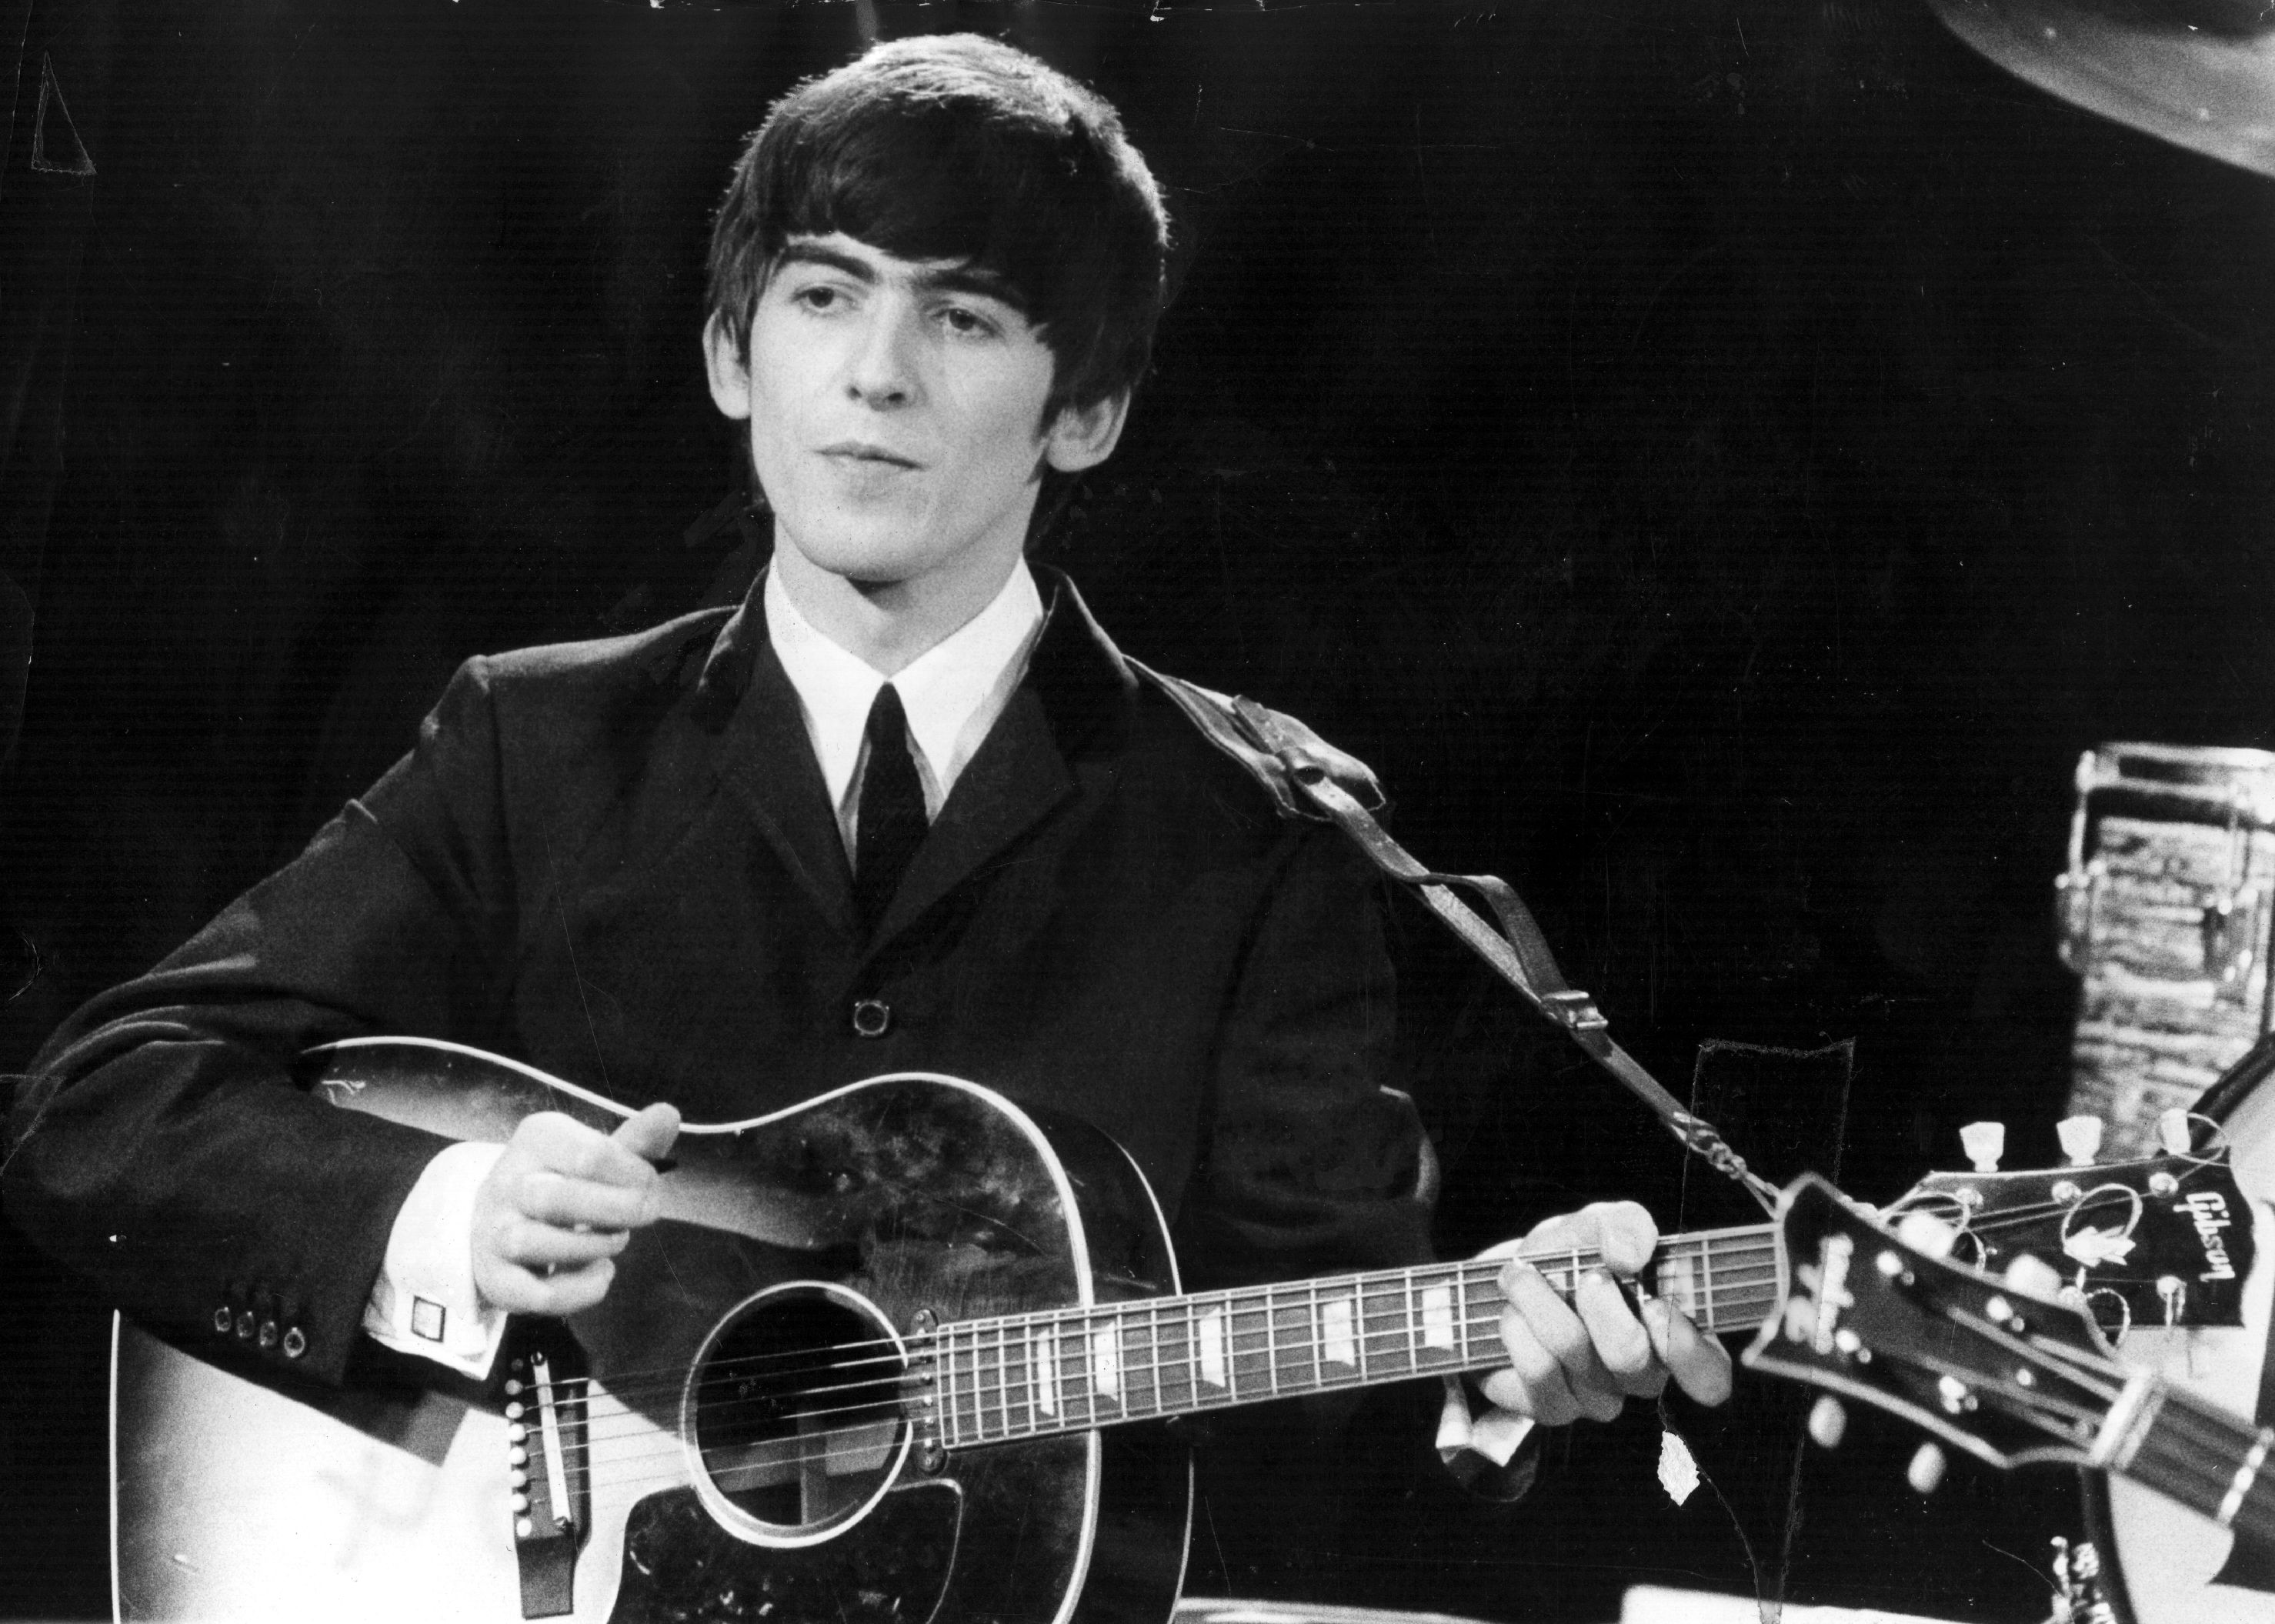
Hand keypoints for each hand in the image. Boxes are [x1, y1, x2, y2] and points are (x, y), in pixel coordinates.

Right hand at [470, 1103, 679, 1316]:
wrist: (499, 1219)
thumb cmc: (564, 1182)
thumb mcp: (597, 1154)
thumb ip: (636, 1142)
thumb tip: (669, 1114)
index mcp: (538, 1139)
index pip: (590, 1156)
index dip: (635, 1176)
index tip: (650, 1186)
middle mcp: (507, 1181)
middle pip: (558, 1199)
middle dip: (618, 1211)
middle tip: (644, 1214)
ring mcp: (494, 1231)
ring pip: (539, 1245)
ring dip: (595, 1247)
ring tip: (615, 1239)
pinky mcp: (496, 1277)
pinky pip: (537, 1294)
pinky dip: (581, 1290)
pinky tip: (602, 1273)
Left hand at [1476, 1200, 1732, 1425]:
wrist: (1506, 1279)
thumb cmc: (1568, 1255)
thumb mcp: (1599, 1225)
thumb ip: (1625, 1225)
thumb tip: (1630, 1254)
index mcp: (1673, 1334)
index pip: (1709, 1374)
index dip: (1688, 1351)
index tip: (1657, 1305)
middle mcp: (1641, 1374)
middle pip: (1632, 1361)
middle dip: (1599, 1307)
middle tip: (1583, 1276)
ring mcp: (1597, 1397)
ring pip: (1575, 1357)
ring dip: (1540, 1303)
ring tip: (1523, 1278)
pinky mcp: (1552, 1407)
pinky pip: (1537, 1372)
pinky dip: (1517, 1329)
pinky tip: (1513, 1313)